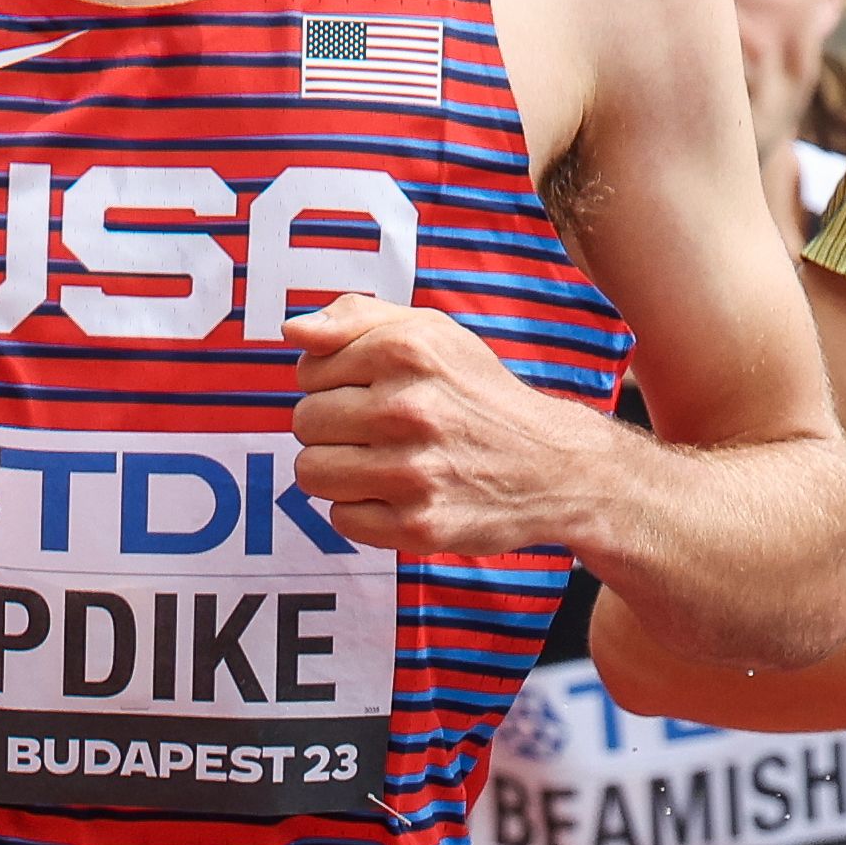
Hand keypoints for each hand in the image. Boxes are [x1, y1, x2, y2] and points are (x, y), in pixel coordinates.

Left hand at [289, 297, 587, 557]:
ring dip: (339, 471)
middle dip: (334, 427)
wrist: (552, 465)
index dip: (333, 383)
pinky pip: (341, 519)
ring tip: (381, 463)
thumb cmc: (478, 394)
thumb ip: (355, 318)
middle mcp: (409, 408)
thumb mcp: (431, 333)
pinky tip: (397, 495)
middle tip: (379, 430)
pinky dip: (362, 511)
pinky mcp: (419, 526)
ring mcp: (414, 471)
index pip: (308, 372)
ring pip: (312, 472)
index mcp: (405, 350)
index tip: (371, 391)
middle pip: (305, 422)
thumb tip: (293, 332)